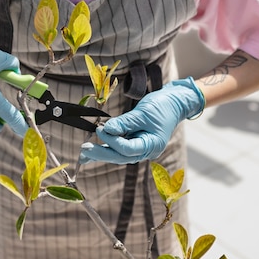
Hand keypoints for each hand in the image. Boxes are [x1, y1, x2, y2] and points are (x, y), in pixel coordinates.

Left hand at [79, 77, 204, 164]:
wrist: (174, 102)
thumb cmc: (163, 106)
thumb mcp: (143, 113)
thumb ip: (125, 122)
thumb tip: (107, 129)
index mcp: (152, 145)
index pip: (128, 149)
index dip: (112, 141)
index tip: (100, 129)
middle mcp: (146, 151)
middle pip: (121, 156)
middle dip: (102, 153)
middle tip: (84, 149)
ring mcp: (141, 147)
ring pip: (119, 154)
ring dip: (102, 152)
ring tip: (84, 153)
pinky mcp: (136, 141)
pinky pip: (120, 147)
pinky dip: (108, 146)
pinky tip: (94, 150)